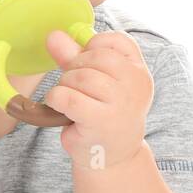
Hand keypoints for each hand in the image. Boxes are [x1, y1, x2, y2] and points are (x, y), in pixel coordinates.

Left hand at [43, 28, 153, 171]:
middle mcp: (136, 84)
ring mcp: (121, 103)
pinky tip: (59, 106)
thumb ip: (75, 56)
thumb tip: (54, 35)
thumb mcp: (95, 83)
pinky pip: (69, 97)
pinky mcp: (101, 121)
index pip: (117, 41)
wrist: (112, 157)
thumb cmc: (103, 116)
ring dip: (65, 84)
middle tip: (73, 86)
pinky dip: (56, 98)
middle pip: (96, 57)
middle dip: (75, 67)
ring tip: (68, 99)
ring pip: (81, 76)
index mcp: (139, 71)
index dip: (92, 47)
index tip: (85, 64)